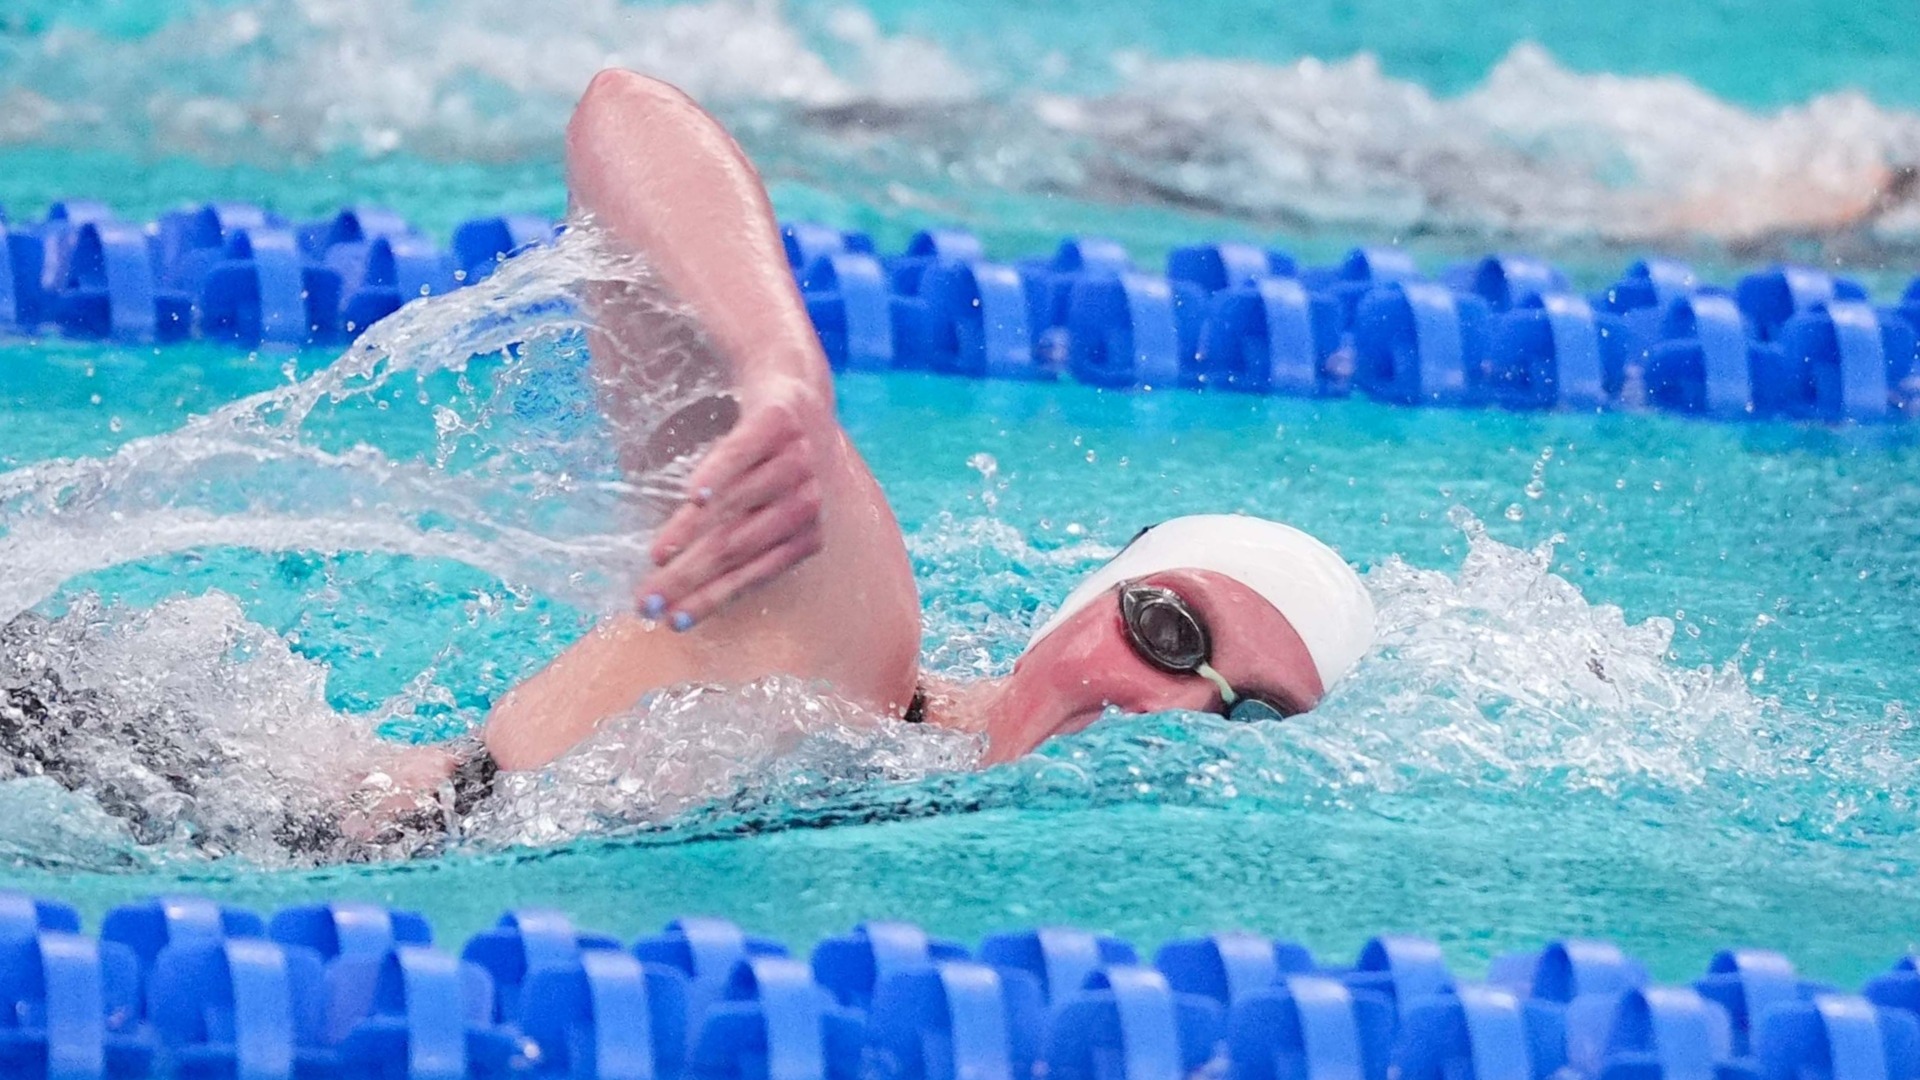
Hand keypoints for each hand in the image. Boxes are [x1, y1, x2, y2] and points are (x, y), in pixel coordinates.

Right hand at [636, 380, 828, 627]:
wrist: (790, 381)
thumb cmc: (766, 460)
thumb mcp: (759, 506)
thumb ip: (733, 543)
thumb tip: (680, 593)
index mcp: (806, 532)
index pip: (752, 574)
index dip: (711, 599)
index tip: (672, 621)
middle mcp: (807, 499)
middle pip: (737, 547)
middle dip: (690, 579)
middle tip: (648, 601)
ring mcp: (796, 458)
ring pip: (736, 505)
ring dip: (692, 534)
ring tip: (657, 557)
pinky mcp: (779, 421)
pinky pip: (742, 453)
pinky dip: (718, 475)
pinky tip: (693, 497)